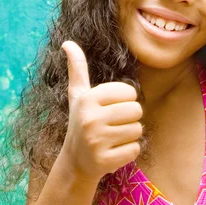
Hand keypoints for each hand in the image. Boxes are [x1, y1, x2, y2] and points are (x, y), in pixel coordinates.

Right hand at [60, 41, 142, 181]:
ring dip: (129, 135)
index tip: (110, 109)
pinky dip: (128, 152)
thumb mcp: (78, 95)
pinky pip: (135, 149)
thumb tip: (68, 42)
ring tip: (112, 138)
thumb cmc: (81, 122)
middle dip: (129, 119)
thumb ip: (77, 69)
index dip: (125, 101)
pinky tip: (113, 152)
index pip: (130, 93)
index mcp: (88, 99)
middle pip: (136, 111)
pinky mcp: (105, 161)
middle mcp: (91, 119)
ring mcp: (97, 141)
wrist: (74, 162)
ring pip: (138, 130)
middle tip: (112, 126)